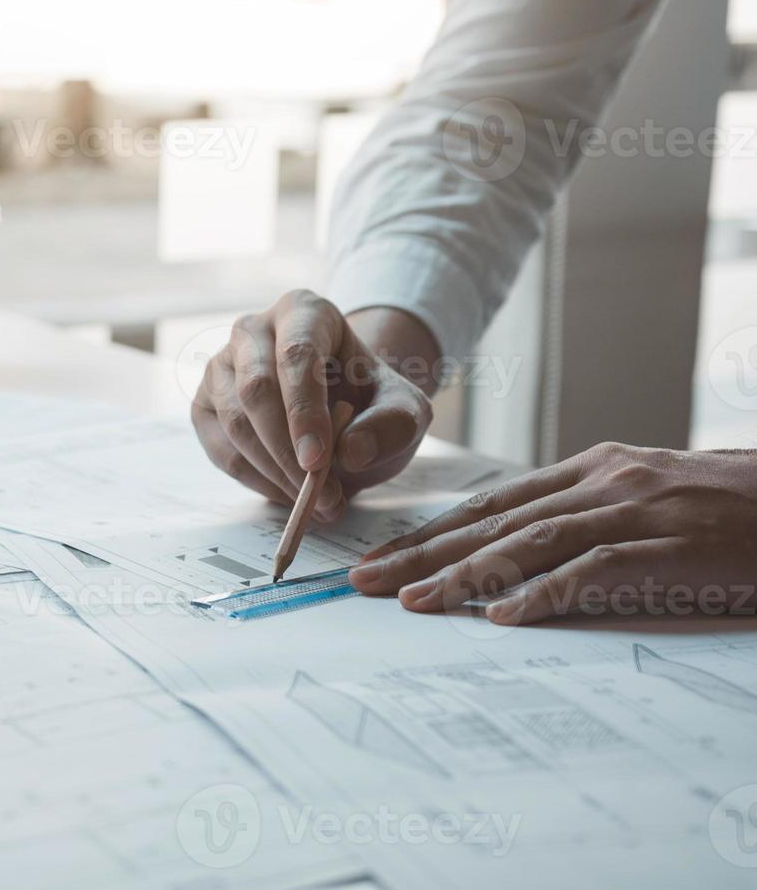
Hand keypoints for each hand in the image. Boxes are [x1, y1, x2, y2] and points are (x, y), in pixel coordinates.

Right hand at [191, 292, 434, 520]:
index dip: (304, 409)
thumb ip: (392, 425)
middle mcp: (252, 331)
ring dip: (276, 474)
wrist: (343, 411)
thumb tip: (350, 451)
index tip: (318, 461)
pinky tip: (290, 493)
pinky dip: (257, 482)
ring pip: (235, 424)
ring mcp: (221, 367)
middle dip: (286, 451)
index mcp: (303, 312)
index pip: (296, 354)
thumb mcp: (405, 410)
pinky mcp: (205, 406)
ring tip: (319, 503)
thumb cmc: (369, 400)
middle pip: (256, 389)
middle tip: (323, 497)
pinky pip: (221, 451)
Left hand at [351, 444, 756, 624]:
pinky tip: (504, 615)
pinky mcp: (666, 547)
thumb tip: (509, 549)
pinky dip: (546, 592)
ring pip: (530, 542)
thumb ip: (578, 514)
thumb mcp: (639, 495)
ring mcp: (633, 511)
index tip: (381, 559)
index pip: (490, 503)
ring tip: (414, 604)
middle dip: (423, 554)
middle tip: (366, 583)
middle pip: (494, 522)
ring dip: (465, 575)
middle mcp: (600, 482)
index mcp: (588, 469)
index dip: (431, 532)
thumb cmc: (718, 509)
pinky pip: (595, 569)